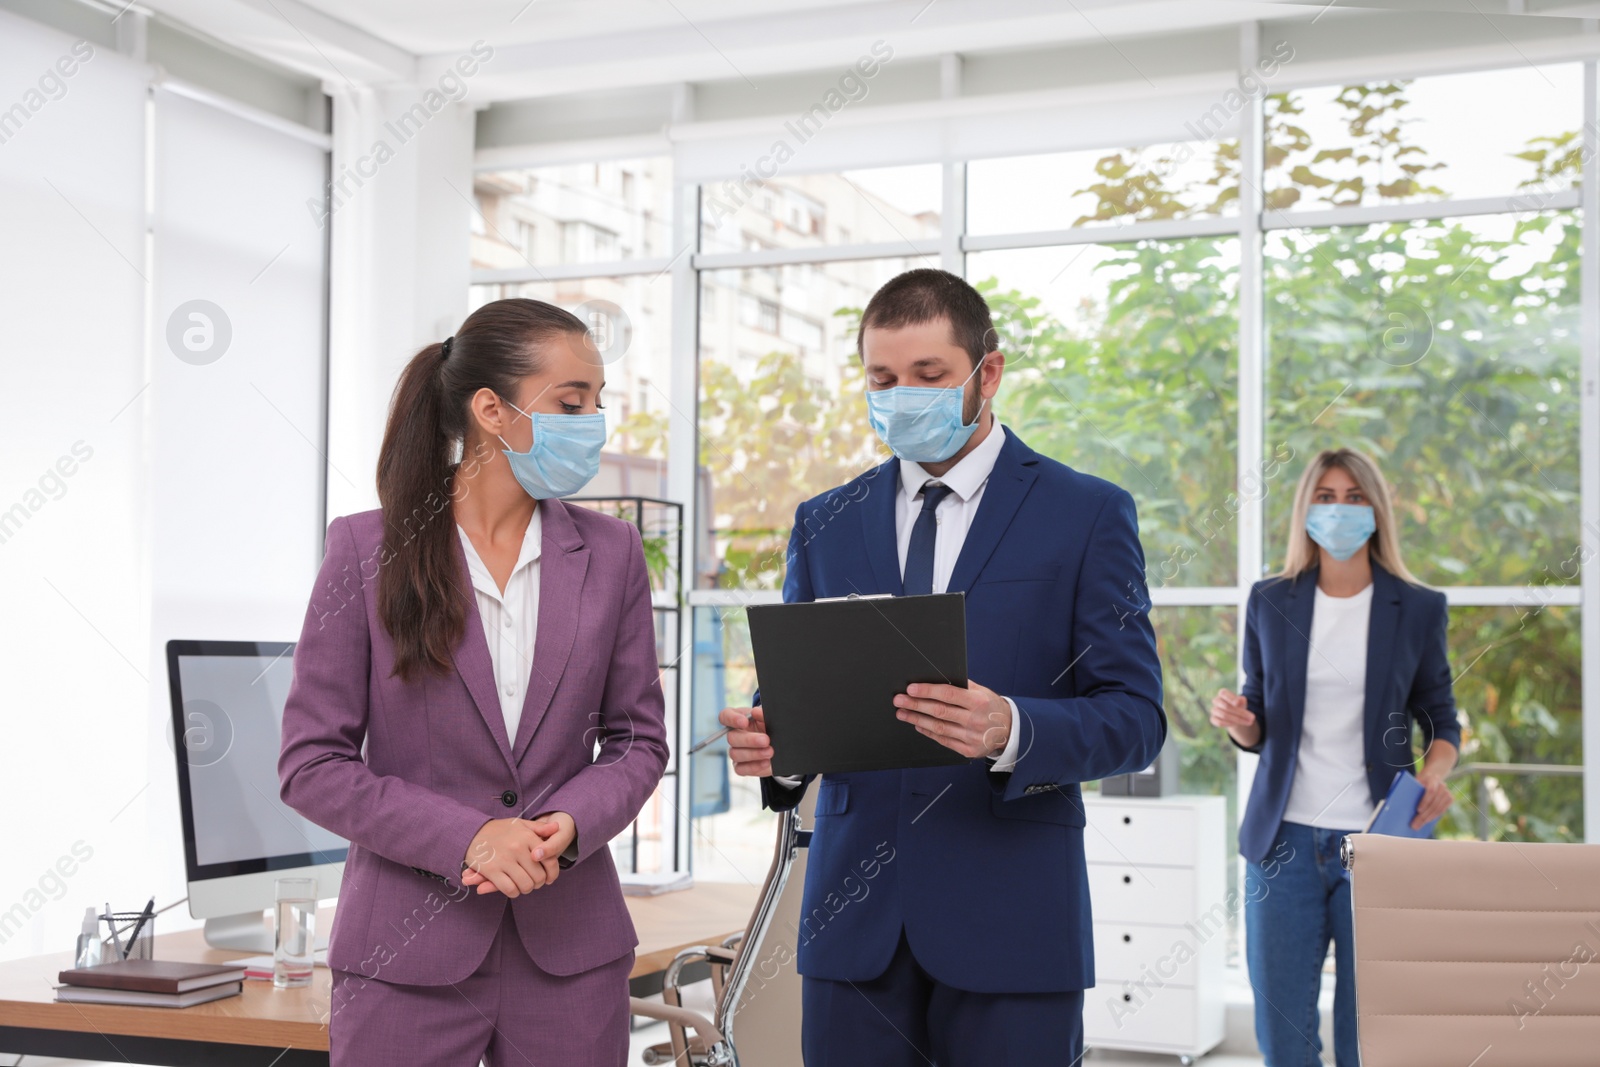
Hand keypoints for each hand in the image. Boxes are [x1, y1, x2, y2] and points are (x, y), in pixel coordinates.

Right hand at [461, 818, 555, 897]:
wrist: (471, 831)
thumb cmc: (498, 829)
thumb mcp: (519, 824)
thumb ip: (539, 828)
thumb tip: (557, 828)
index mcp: (527, 836)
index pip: (549, 860)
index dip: (552, 873)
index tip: (549, 878)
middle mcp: (517, 848)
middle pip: (538, 876)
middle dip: (538, 883)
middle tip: (534, 883)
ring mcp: (504, 860)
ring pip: (525, 884)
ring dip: (526, 889)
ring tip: (524, 885)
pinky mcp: (492, 870)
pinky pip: (509, 889)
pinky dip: (514, 892)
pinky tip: (513, 889)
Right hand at [720, 705, 773, 776]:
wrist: (782, 745)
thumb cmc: (772, 728)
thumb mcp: (770, 719)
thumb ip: (763, 714)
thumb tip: (756, 712)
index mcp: (739, 719)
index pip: (725, 716)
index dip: (732, 719)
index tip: (744, 721)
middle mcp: (735, 735)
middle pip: (731, 738)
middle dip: (749, 740)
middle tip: (766, 740)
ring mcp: (736, 752)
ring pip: (735, 754)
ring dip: (754, 754)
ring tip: (770, 752)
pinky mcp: (741, 766)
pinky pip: (741, 769)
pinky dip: (754, 766)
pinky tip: (766, 762)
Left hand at [892, 681, 1010, 758]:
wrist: (1010, 730)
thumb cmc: (991, 707)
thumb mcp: (982, 691)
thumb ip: (962, 686)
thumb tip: (936, 677)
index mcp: (978, 701)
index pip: (948, 694)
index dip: (927, 691)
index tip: (911, 689)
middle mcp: (974, 720)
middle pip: (939, 711)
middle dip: (916, 705)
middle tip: (899, 700)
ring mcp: (971, 737)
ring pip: (938, 727)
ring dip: (917, 719)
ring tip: (902, 713)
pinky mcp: (968, 750)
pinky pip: (943, 740)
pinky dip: (928, 732)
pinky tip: (917, 724)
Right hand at [1210, 688, 1259, 746]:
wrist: (1235, 715)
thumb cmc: (1239, 706)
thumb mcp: (1242, 702)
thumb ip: (1241, 700)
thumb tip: (1239, 701)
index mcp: (1222, 693)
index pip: (1223, 693)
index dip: (1230, 698)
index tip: (1238, 703)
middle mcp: (1216, 700)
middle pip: (1226, 707)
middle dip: (1240, 713)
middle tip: (1252, 718)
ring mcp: (1214, 710)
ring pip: (1224, 715)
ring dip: (1238, 720)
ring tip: (1248, 722)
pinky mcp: (1213, 719)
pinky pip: (1219, 722)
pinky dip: (1229, 724)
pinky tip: (1237, 724)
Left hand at [1412, 771, 1453, 829]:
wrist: (1432, 776)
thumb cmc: (1419, 781)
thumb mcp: (1414, 781)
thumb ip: (1411, 790)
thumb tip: (1398, 803)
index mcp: (1432, 778)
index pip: (1431, 791)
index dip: (1425, 801)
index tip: (1418, 810)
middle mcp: (1442, 785)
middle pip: (1434, 803)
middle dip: (1424, 815)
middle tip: (1414, 824)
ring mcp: (1447, 792)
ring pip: (1438, 809)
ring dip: (1428, 818)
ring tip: (1419, 825)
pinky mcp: (1450, 799)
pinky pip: (1442, 810)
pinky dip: (1434, 817)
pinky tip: (1426, 821)